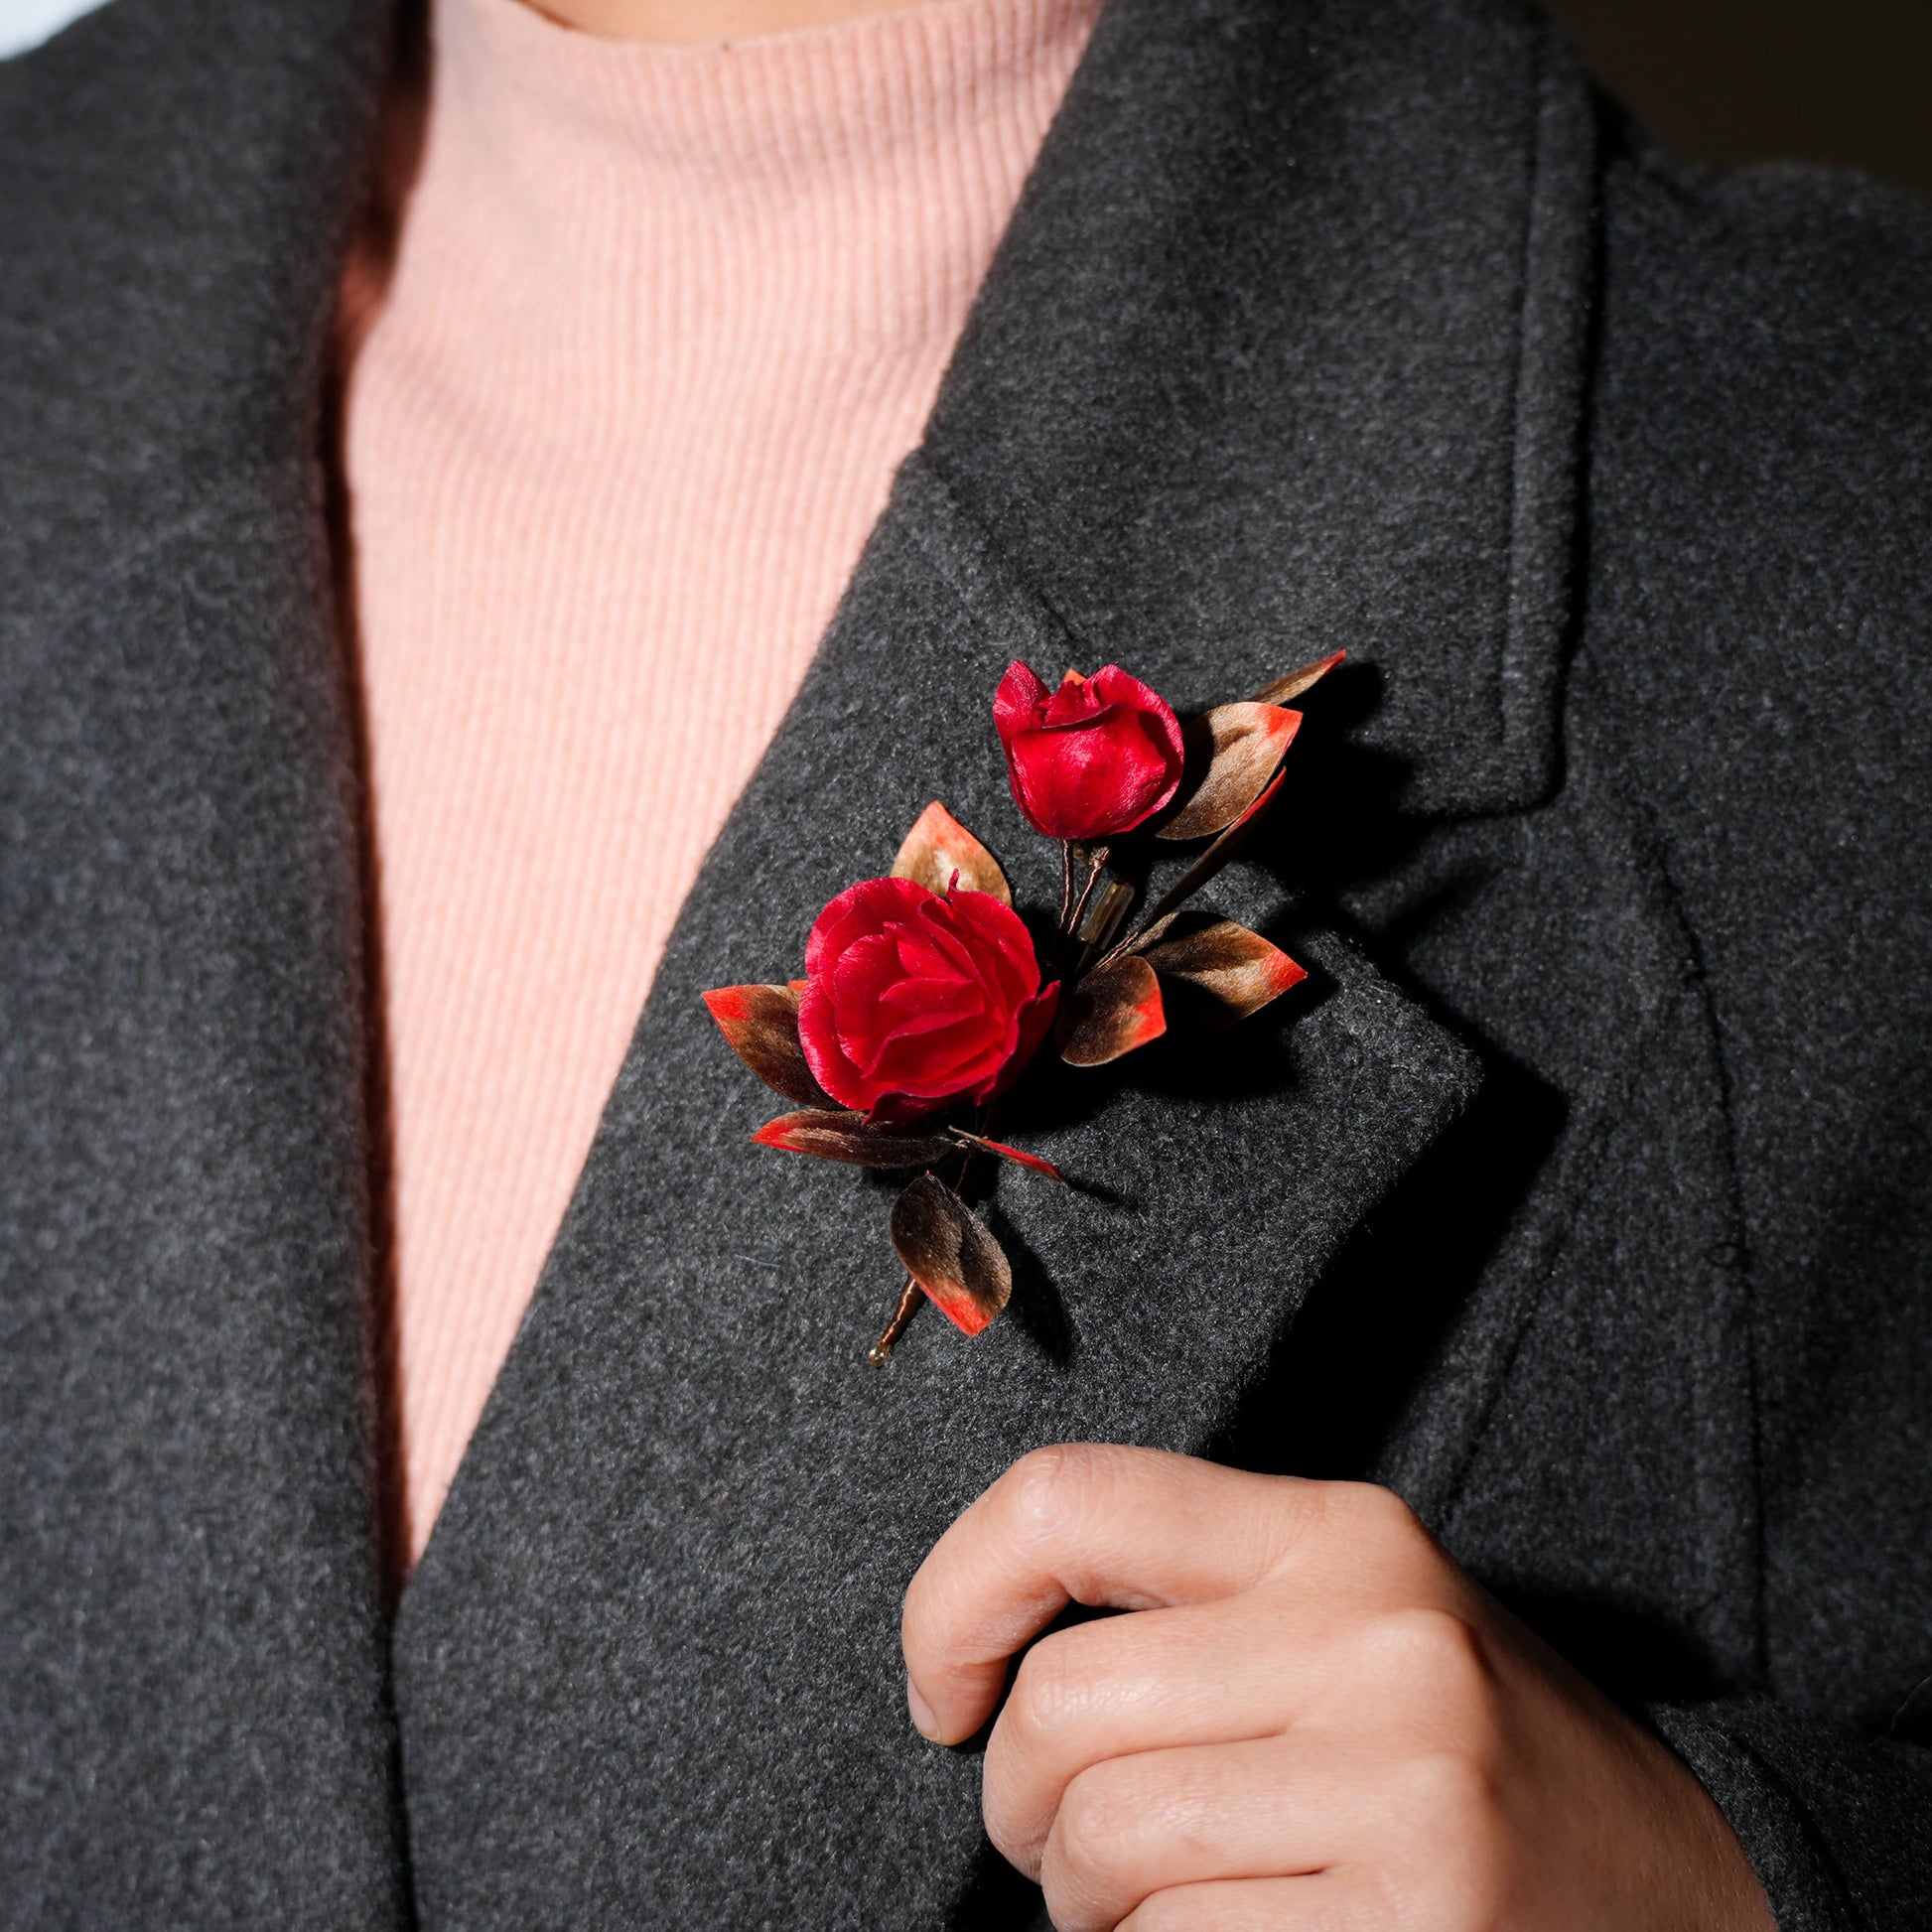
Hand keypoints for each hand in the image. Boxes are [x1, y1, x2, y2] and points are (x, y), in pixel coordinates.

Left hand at [902, 1445, 1773, 1930]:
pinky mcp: (1413, 1923)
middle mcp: (1373, 1636)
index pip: (1067, 1501)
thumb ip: (1191, 1603)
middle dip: (1021, 1802)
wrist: (1683, 1881)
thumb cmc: (1465, 1747)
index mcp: (1336, 1533)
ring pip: (1103, 1848)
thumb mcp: (1347, 1616)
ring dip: (1085, 1904)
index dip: (953, 1596)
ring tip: (1159, 1899)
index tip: (945, 1688)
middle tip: (1065, 1838)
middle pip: (1061, 1709)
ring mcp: (1405, 1785)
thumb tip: (986, 1657)